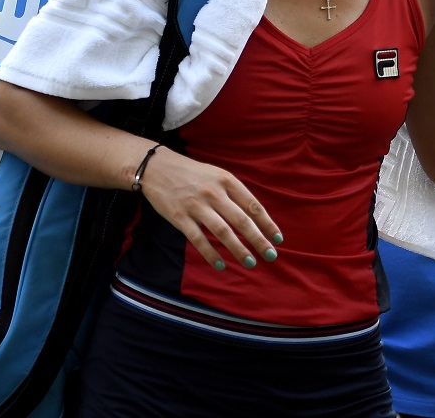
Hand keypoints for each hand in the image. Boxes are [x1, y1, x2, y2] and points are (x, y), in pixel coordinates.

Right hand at [141, 147, 282, 268]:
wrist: (157, 168)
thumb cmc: (193, 174)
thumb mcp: (217, 175)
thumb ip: (234, 193)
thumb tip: (255, 217)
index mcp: (227, 181)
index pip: (253, 206)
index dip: (267, 224)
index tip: (278, 238)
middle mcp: (214, 193)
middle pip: (242, 221)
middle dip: (258, 240)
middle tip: (271, 255)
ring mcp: (196, 205)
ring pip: (223, 232)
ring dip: (238, 250)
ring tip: (250, 262)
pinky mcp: (180, 217)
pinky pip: (198, 240)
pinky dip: (211, 255)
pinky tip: (221, 265)